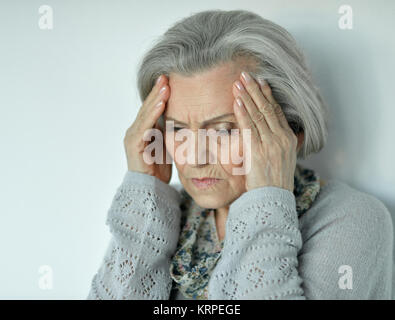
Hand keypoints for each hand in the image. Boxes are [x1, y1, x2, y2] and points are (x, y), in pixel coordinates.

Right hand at [124, 74, 171, 183]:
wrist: (150, 188)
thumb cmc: (158, 167)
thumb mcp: (165, 144)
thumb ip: (168, 131)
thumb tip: (181, 118)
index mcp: (143, 129)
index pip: (152, 108)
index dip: (159, 94)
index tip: (169, 81)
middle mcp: (135, 130)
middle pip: (148, 107)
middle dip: (157, 91)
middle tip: (166, 76)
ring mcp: (133, 137)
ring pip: (145, 114)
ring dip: (156, 99)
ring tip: (165, 86)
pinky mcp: (134, 145)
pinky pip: (145, 126)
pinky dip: (152, 114)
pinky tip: (160, 104)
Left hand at [232, 71, 297, 192]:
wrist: (273, 200)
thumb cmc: (275, 182)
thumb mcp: (284, 161)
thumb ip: (280, 145)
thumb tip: (277, 135)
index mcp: (288, 139)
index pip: (276, 111)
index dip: (268, 96)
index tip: (261, 82)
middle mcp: (281, 138)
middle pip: (267, 108)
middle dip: (256, 90)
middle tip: (246, 74)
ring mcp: (270, 143)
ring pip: (258, 115)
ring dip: (247, 97)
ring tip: (239, 83)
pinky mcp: (258, 150)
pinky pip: (249, 128)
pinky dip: (243, 113)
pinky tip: (237, 101)